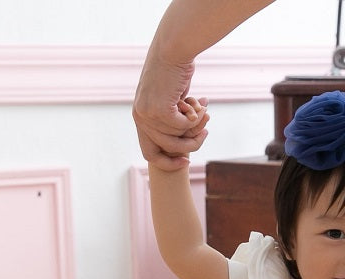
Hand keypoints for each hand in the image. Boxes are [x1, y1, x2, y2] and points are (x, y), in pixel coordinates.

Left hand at [133, 53, 208, 169]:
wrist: (172, 50)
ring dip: (196, 126)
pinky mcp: (161, 110)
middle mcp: (140, 117)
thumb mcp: (169, 100)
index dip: (168, 162)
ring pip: (179, 138)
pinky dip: (195, 116)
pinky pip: (185, 126)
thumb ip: (170, 120)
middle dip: (190, 145)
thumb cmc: (174, 72)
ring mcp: (148, 115)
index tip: (186, 161)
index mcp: (139, 116)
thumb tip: (185, 143)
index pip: (150, 153)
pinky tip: (196, 101)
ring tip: (202, 109)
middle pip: (168, 150)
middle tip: (205, 133)